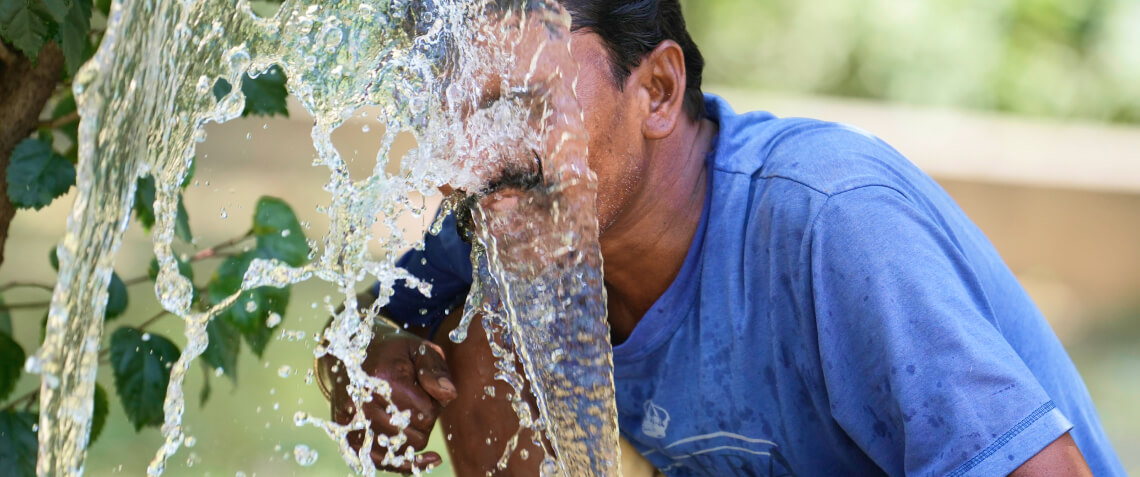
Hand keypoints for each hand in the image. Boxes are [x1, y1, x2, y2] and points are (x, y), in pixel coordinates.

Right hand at [320, 324, 458, 473]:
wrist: (350, 354)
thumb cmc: (392, 352)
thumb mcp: (418, 349)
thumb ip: (435, 369)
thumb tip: (449, 395)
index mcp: (383, 378)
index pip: (426, 412)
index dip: (434, 403)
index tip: (426, 389)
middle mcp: (363, 403)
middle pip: (415, 435)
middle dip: (424, 421)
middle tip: (416, 401)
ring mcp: (353, 422)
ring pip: (403, 450)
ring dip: (413, 436)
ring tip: (406, 413)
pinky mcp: (348, 435)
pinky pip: (382, 462)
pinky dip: (403, 462)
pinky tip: (426, 458)